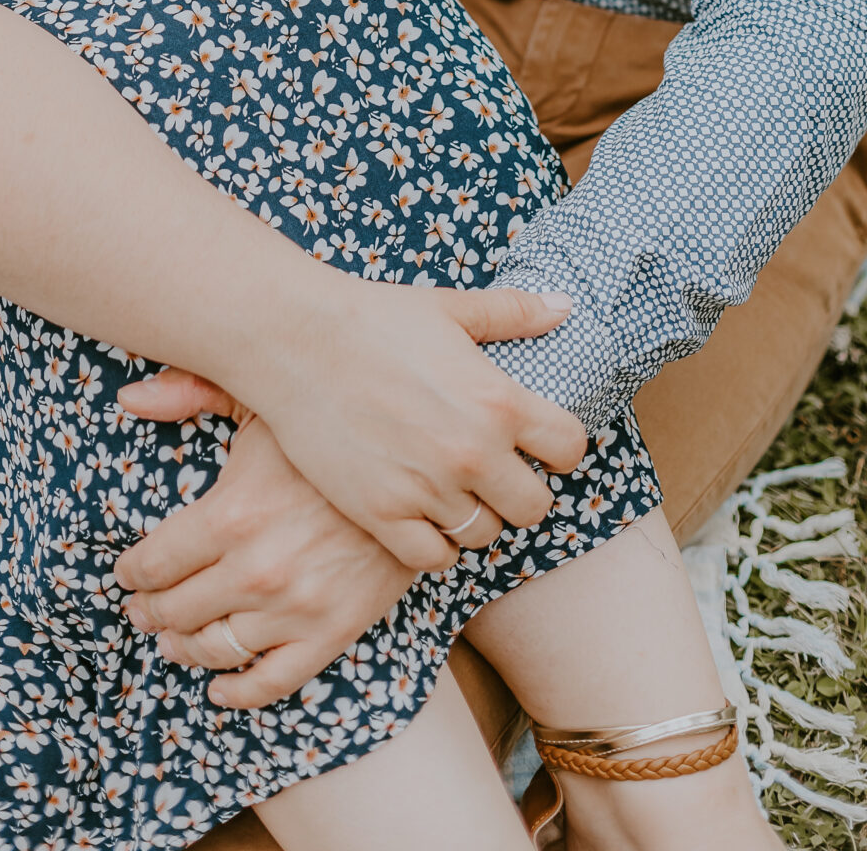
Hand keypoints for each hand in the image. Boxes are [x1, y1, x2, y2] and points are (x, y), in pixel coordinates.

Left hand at [116, 416, 412, 708]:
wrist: (417, 469)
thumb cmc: (330, 429)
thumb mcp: (261, 403)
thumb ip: (192, 393)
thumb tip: (127, 396)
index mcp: (231, 515)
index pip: (154, 563)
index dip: (131, 573)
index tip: (126, 575)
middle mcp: (256, 569)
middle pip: (176, 610)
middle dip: (150, 612)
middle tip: (142, 609)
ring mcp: (294, 608)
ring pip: (214, 649)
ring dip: (182, 649)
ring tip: (172, 641)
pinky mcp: (331, 633)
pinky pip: (272, 683)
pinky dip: (237, 694)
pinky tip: (219, 689)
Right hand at [125, 280, 584, 577]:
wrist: (296, 339)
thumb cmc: (374, 316)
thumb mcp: (451, 308)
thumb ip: (514, 313)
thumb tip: (565, 308)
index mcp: (499, 401)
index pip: (570, 450)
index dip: (558, 447)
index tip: (537, 441)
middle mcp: (472, 453)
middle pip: (534, 507)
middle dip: (519, 489)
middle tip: (491, 470)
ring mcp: (427, 489)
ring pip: (483, 534)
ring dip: (473, 514)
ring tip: (448, 485)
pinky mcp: (382, 514)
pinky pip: (433, 559)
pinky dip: (431, 541)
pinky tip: (418, 510)